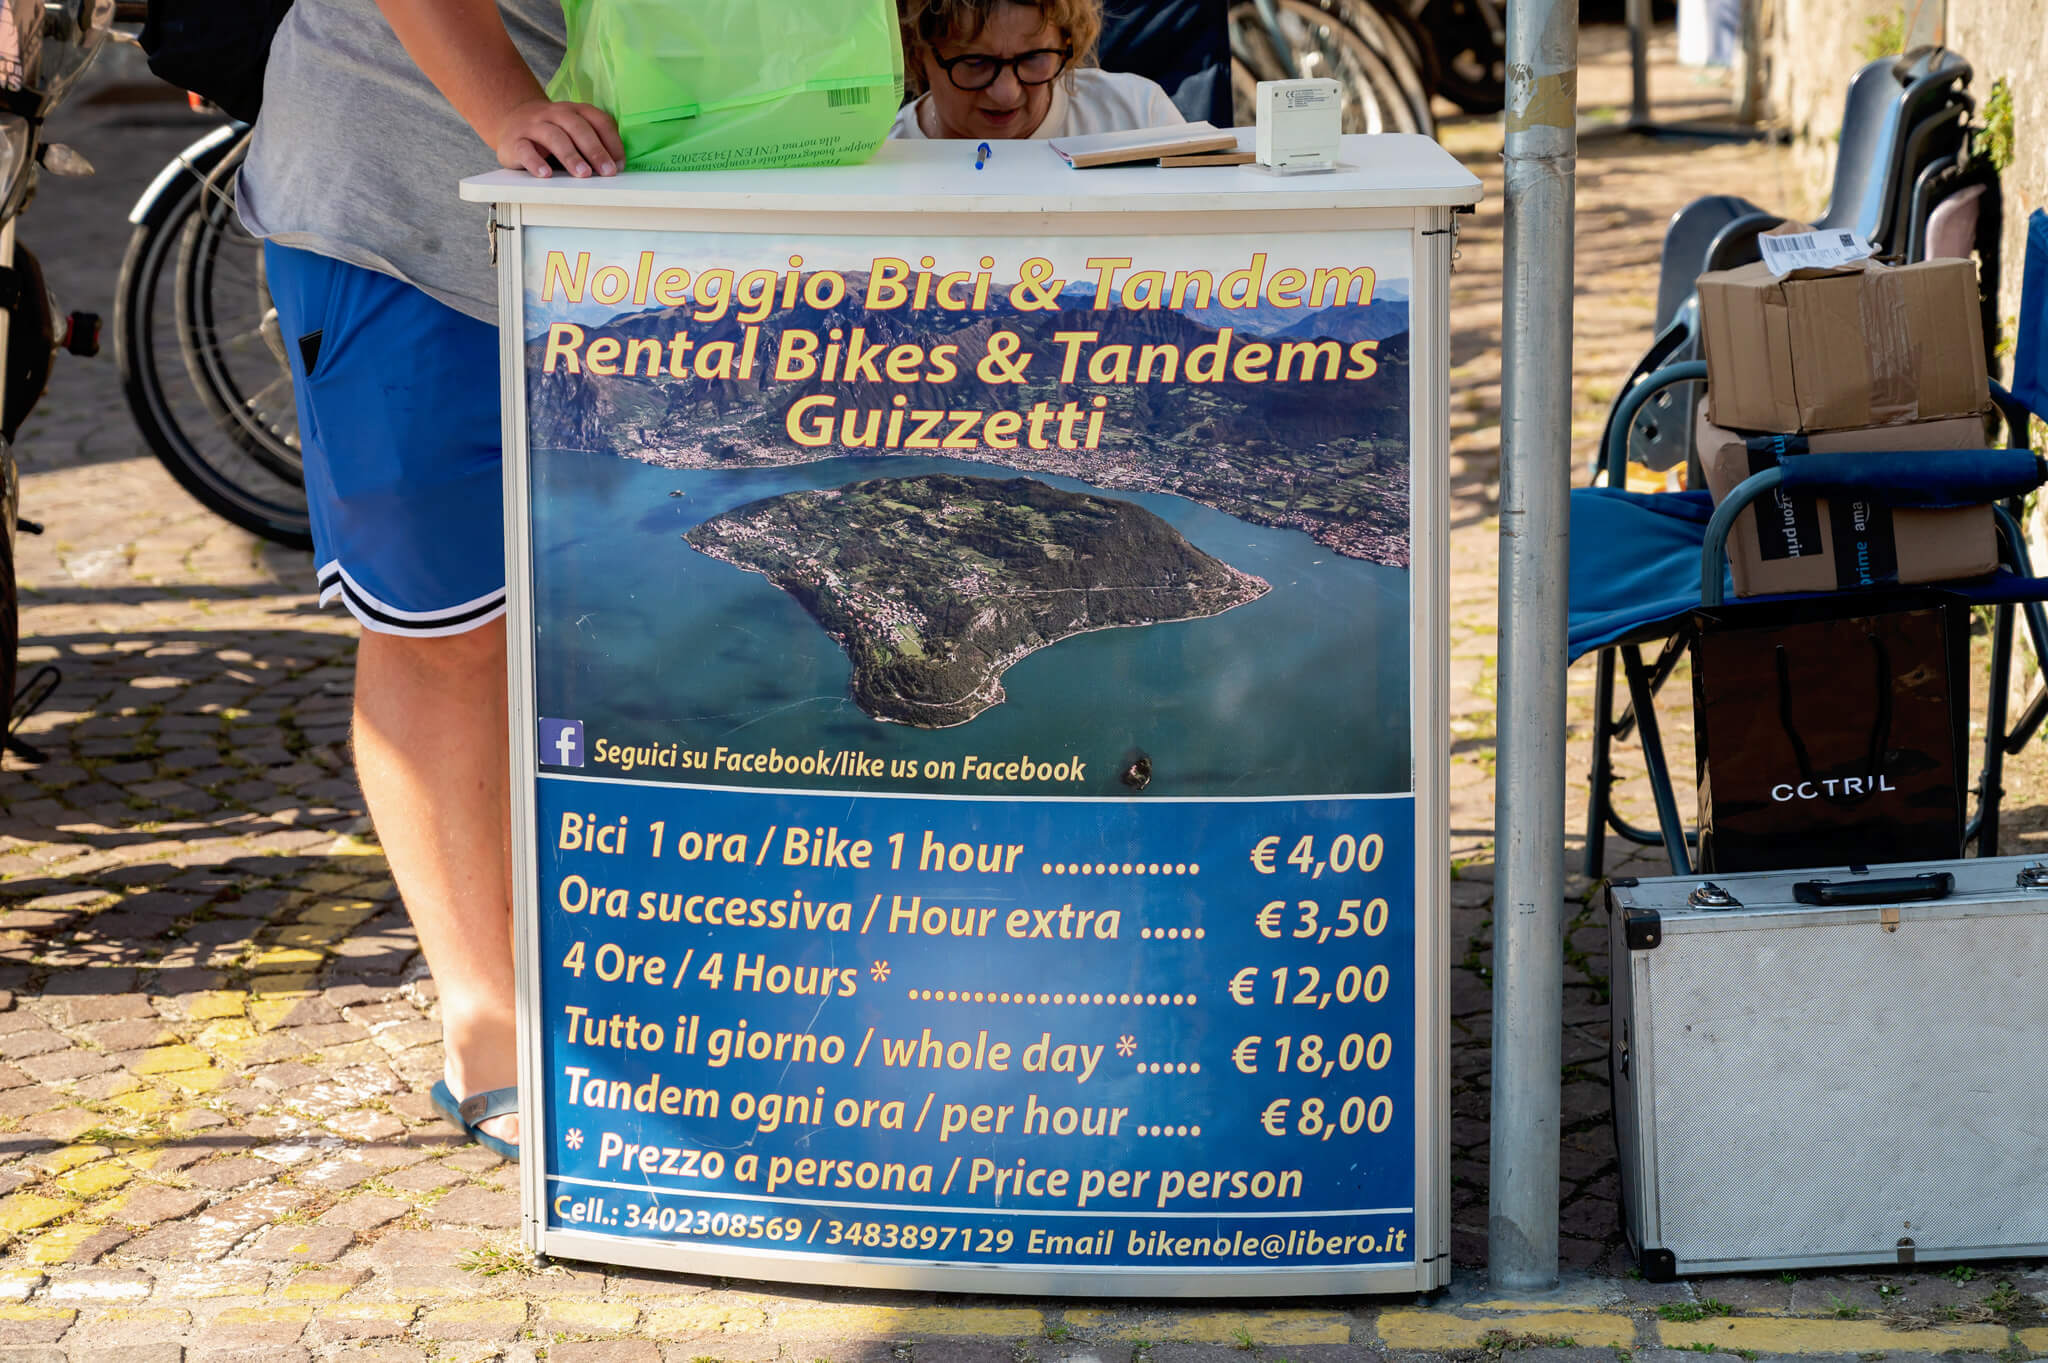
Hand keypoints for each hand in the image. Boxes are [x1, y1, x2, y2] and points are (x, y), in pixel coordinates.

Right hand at [493, 98, 624, 177]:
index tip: (619, 164)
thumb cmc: (551, 132)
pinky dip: (535, 162)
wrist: (511, 120)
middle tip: (607, 171)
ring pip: (553, 137)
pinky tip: (546, 174)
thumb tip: (615, 167)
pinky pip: (525, 150)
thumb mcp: (573, 132)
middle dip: (595, 150)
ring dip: (570, 156)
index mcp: (574, 111)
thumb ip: (592, 143)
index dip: (611, 141)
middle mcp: (555, 114)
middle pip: (577, 127)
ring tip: (583, 174)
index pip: (598, 120)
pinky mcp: (515, 141)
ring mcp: (533, 125)